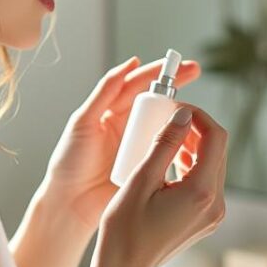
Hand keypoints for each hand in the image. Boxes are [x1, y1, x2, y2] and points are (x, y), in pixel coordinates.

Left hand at [43, 55, 202, 232]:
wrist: (69, 204)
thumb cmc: (69, 162)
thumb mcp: (83, 122)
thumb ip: (104, 93)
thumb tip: (130, 63)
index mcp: (112, 111)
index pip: (139, 85)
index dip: (160, 72)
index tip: (178, 63)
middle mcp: (128, 126)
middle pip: (156, 101)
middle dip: (177, 84)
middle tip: (196, 71)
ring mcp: (139, 147)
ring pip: (164, 126)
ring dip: (181, 116)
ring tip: (197, 107)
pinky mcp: (145, 167)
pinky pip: (165, 152)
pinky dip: (179, 145)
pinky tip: (193, 141)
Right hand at [89, 103, 227, 266]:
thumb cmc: (125, 230)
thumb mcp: (141, 179)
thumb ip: (165, 144)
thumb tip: (183, 116)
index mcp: (202, 193)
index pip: (216, 138)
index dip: (198, 116)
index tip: (177, 108)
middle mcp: (215, 205)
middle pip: (217, 151)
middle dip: (196, 130)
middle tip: (168, 120)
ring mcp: (213, 215)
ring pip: (212, 167)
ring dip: (192, 148)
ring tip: (165, 139)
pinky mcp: (205, 220)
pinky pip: (205, 184)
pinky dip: (190, 167)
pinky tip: (169, 163)